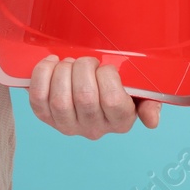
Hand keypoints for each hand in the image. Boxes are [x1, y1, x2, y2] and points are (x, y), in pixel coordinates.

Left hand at [28, 55, 161, 138]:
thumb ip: (150, 101)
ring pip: (59, 99)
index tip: (105, 67)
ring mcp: (67, 125)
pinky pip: (37, 98)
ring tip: (69, 63)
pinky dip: (42, 75)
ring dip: (63, 72)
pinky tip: (52, 64)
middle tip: (86, 61)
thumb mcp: (140, 91)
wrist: (90, 85)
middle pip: (84, 97)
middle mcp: (93, 129)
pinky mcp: (45, 117)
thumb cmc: (117, 86)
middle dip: (83, 68)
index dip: (107, 76)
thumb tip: (152, 122)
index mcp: (120, 121)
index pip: (112, 100)